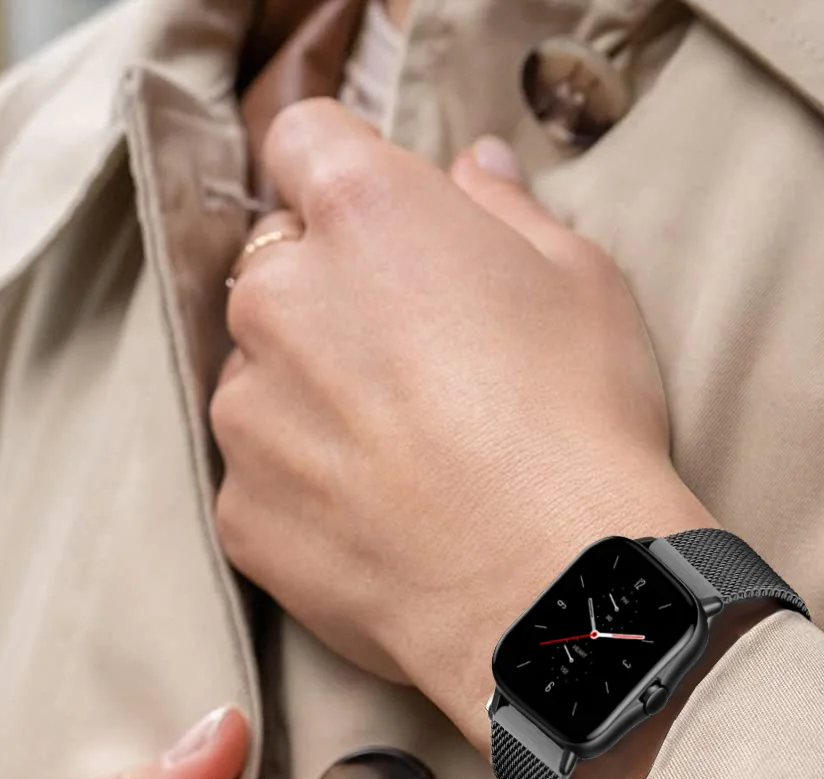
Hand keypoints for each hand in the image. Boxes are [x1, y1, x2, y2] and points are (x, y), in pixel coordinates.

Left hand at [212, 103, 715, 754]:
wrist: (550, 590)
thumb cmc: (581, 426)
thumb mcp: (582, 285)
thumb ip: (507, 212)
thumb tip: (473, 171)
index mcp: (363, 215)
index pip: (305, 143)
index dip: (343, 179)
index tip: (379, 226)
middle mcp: (280, 301)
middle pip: (278, 273)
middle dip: (331, 304)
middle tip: (417, 369)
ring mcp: (248, 414)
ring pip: (261, 384)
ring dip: (310, 404)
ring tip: (404, 463)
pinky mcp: (242, 512)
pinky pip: (260, 483)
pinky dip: (304, 495)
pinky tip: (380, 523)